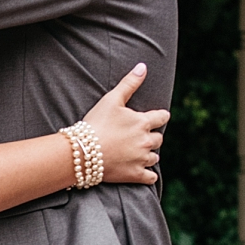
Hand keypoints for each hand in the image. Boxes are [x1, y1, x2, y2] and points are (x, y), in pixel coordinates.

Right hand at [83, 65, 169, 185]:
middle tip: (140, 137)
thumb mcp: (111, 99)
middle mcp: (146, 141)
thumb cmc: (96, 123)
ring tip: (138, 153)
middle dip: (151, 137)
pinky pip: (151, 177)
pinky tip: (143, 172)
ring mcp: (141, 159)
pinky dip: (149, 175)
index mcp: (143, 122)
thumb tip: (143, 66)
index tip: (158, 117)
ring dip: (149, 154)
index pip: (162, 117)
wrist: (82, 151)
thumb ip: (129, 83)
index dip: (160, 117)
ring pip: (155, 157)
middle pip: (159, 139)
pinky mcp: (135, 175)